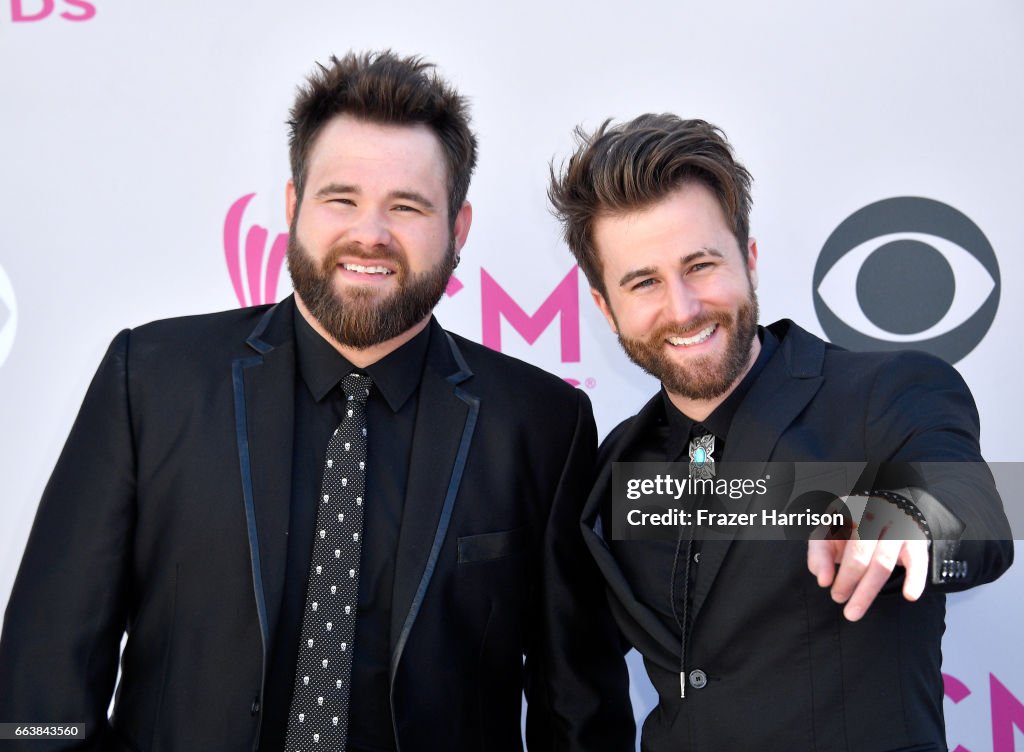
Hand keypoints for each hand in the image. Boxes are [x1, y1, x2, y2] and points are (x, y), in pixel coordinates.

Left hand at [807, 493, 930, 620]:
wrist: (889, 515)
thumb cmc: (851, 531)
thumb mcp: (829, 535)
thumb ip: (819, 554)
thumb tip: (823, 580)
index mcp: (848, 510)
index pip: (833, 534)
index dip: (827, 560)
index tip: (824, 584)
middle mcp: (874, 515)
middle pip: (859, 552)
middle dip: (847, 580)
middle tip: (838, 599)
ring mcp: (897, 528)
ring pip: (883, 562)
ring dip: (867, 590)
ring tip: (853, 611)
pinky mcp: (915, 542)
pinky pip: (917, 561)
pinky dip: (915, 578)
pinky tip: (909, 596)